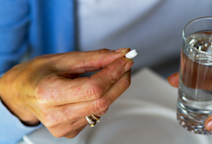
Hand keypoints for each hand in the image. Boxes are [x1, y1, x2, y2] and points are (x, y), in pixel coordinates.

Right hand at [0, 48, 132, 137]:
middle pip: (102, 101)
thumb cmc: (37, 74)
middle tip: (124, 65)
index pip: (93, 88)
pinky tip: (94, 91)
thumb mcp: (63, 60)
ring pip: (102, 108)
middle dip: (119, 81)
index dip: (114, 73)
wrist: (21, 93)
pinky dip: (101, 100)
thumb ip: (94, 58)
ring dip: (112, 90)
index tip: (125, 61)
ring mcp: (63, 127)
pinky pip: (95, 114)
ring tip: (109, 74)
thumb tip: (119, 55)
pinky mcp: (69, 131)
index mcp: (49, 94)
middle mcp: (55, 115)